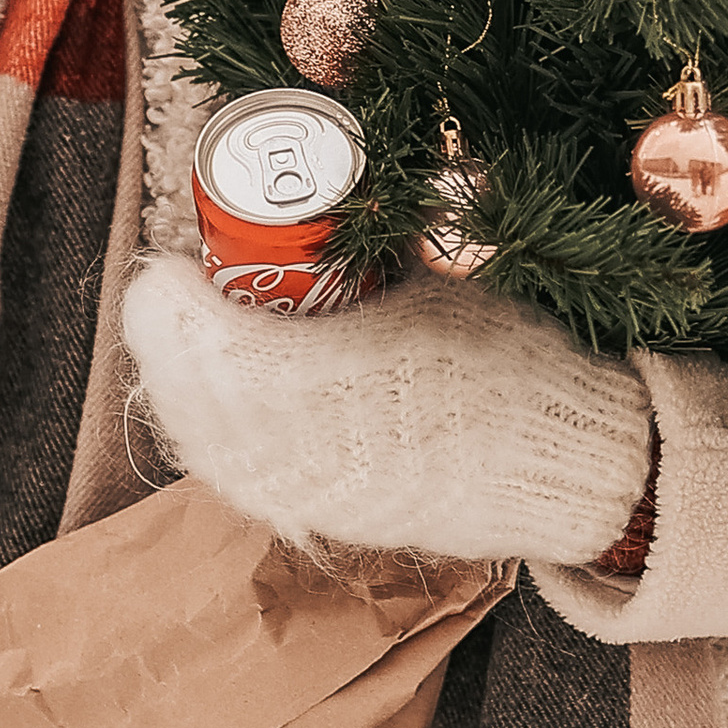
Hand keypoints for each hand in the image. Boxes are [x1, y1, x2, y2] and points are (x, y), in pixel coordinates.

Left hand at [123, 253, 653, 566]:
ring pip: (209, 443)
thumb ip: (362, 262)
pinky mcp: (322, 522)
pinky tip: (209, 400)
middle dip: (166, 341)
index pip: (220, 352)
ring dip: (179, 386)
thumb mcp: (438, 290)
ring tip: (178, 339)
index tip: (168, 264)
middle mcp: (318, 452)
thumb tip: (306, 205)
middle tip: (168, 292)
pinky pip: (237, 475)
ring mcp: (315, 498)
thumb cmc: (512, 362)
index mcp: (350, 382)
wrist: (561, 468)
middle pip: (197, 399)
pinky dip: (209, 431)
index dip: (174, 308)